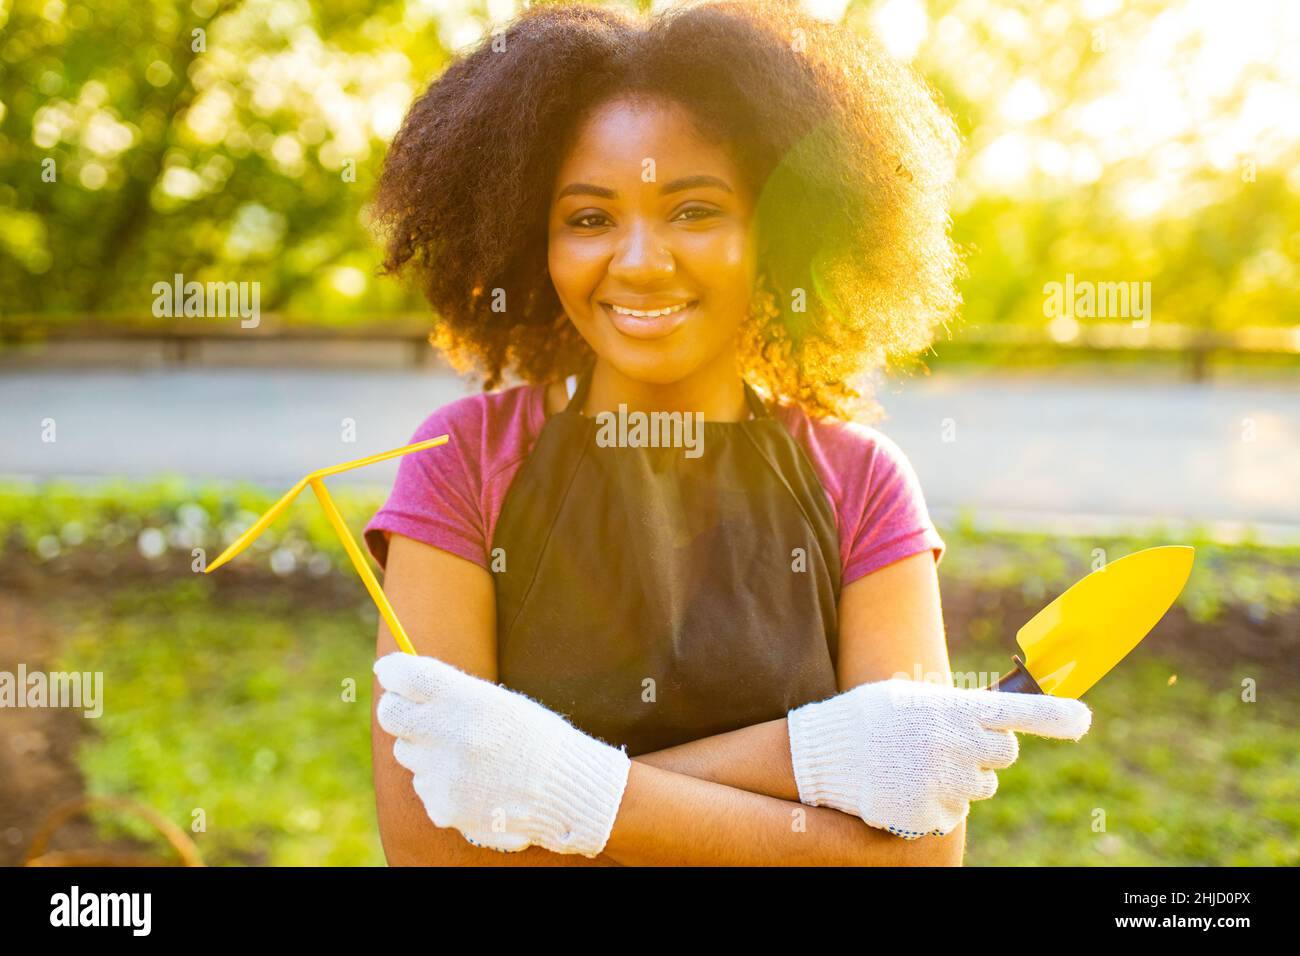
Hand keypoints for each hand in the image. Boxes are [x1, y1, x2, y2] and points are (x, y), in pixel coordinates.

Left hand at [374, 652, 630, 856]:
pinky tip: (474, 782)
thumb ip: (451, 694)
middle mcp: (450, 736)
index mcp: (467, 701)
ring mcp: (444, 775)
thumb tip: (401, 680)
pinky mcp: (443, 806)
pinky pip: (424, 785)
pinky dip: (441, 781)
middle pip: (391, 715)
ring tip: (466, 754)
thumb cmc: (533, 739)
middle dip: (396, 708)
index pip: (406, 677)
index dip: (393, 671)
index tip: (391, 670)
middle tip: (409, 709)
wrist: (566, 792)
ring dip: (426, 749)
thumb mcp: (498, 703)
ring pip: (408, 753)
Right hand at [787, 679, 1091, 838]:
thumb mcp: (917, 699)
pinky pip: (954, 812)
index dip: (1056, 716)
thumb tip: (1002, 721)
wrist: (822, 753)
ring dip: (960, 777)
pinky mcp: (931, 814)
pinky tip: (907, 785)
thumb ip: (961, 709)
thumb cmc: (873, 719)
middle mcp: (956, 746)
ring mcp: (944, 783)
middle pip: (1004, 754)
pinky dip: (936, 802)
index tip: (1083, 719)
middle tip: (950, 742)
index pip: (1018, 712)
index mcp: (955, 710)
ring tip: (919, 762)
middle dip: (986, 749)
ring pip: (981, 786)